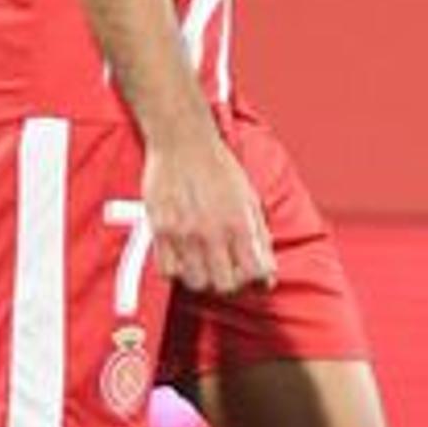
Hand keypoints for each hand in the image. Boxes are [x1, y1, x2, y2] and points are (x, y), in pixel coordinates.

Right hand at [142, 127, 276, 294]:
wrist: (183, 141)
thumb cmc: (218, 167)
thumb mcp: (249, 198)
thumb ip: (259, 236)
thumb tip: (267, 273)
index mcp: (239, 223)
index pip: (255, 273)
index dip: (256, 278)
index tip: (252, 271)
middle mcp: (212, 232)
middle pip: (224, 285)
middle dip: (229, 281)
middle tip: (226, 269)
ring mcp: (184, 234)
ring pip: (196, 282)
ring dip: (202, 277)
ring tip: (203, 262)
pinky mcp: (160, 231)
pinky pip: (167, 271)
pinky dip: (176, 271)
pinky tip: (182, 256)